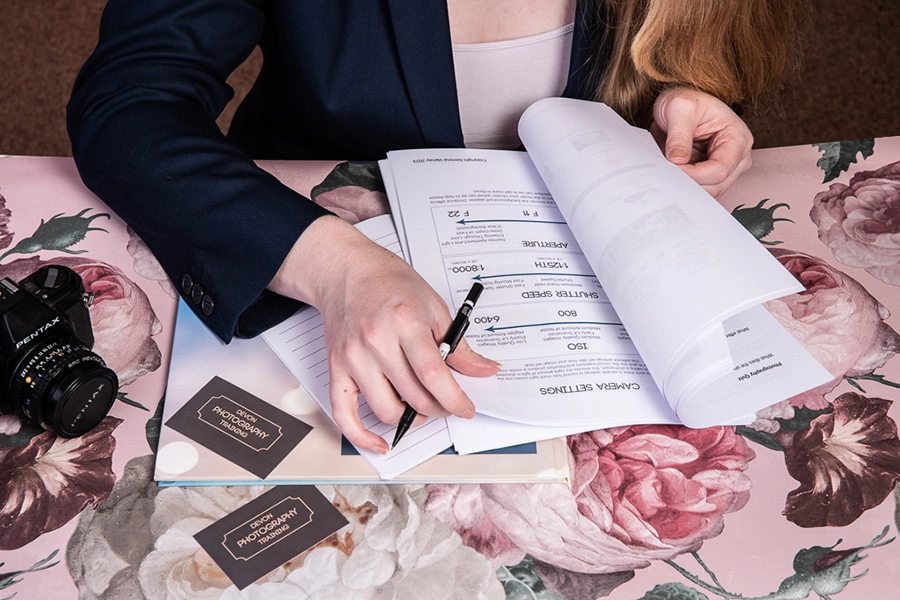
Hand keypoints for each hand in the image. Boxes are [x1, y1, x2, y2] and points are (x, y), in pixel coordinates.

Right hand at [270, 216, 499, 453]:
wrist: (346, 270)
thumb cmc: (389, 282)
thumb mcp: (434, 305)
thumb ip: (458, 344)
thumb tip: (484, 370)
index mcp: (405, 322)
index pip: (434, 375)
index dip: (455, 399)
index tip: (466, 408)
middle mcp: (376, 342)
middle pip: (414, 396)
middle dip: (439, 409)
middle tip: (448, 405)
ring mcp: (353, 358)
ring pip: (385, 409)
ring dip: (410, 419)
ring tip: (422, 410)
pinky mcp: (336, 368)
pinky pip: (344, 414)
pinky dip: (362, 436)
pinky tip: (381, 442)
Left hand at [649, 86, 752, 197]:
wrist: (680, 102)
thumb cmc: (686, 99)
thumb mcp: (679, 107)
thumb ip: (679, 134)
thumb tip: (677, 159)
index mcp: (737, 138)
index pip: (720, 170)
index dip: (694, 175)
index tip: (672, 168)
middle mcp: (737, 156)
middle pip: (715, 186)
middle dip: (689, 183)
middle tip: (665, 172)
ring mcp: (727, 167)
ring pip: (708, 192)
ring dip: (685, 186)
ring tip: (668, 170)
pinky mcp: (712, 173)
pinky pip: (699, 189)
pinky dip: (684, 185)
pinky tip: (672, 175)